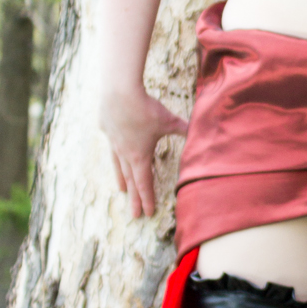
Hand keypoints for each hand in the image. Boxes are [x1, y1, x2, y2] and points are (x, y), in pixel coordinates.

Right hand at [99, 84, 187, 219]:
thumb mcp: (170, 121)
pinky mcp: (106, 128)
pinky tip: (116, 150)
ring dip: (122, 179)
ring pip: (118, 165)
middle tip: (134, 215)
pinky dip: (115, 151)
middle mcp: (125, 152)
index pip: (145, 182)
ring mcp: (113, 141)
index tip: (147, 213)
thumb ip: (185, 130)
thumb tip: (200, 134)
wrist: (119, 92)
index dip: (147, 198)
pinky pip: (112, 143)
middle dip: (134, 198)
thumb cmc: (146, 109)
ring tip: (122, 190)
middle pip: (130, 180)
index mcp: (140, 156)